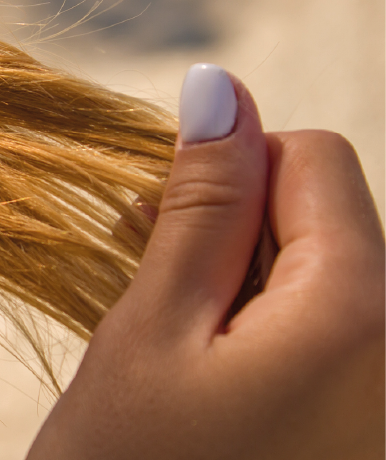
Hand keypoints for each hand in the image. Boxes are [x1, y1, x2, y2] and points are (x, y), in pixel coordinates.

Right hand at [28, 64, 384, 458]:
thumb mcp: (151, 330)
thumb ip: (200, 206)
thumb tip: (220, 87)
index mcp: (362, 312)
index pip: (314, 158)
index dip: (228, 173)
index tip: (157, 228)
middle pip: (329, 219)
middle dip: (235, 232)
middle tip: (150, 290)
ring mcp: (385, 397)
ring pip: (326, 278)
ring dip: (242, 286)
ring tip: (174, 346)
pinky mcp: (363, 426)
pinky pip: (331, 338)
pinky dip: (265, 336)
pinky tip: (209, 380)